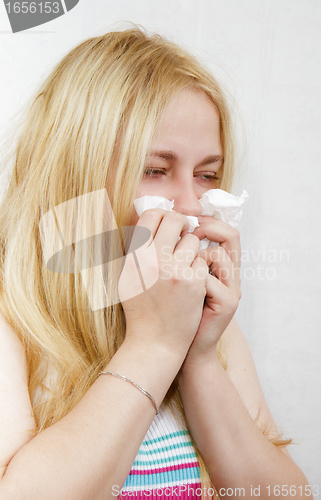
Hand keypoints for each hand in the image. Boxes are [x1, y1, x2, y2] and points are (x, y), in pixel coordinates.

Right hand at [118, 209, 208, 358]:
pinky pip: (202, 260)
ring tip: (187, 266)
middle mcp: (152, 259)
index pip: (150, 215)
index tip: (170, 224)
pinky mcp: (192, 282)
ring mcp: (173, 270)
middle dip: (183, 224)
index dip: (163, 215)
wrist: (154, 342)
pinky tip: (193, 284)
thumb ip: (137, 253)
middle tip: (186, 234)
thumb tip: (147, 226)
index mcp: (135, 256)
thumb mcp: (127, 278)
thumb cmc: (141, 311)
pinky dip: (200, 269)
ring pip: (192, 240)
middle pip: (174, 220)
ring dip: (192, 250)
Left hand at [183, 216, 241, 362]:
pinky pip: (206, 278)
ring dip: (192, 259)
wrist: (175, 345)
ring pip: (216, 254)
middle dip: (206, 229)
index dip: (209, 221)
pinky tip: (178, 295)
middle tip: (184, 234)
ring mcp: (233, 289)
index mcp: (221, 268)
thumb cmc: (172, 309)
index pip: (227, 232)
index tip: (187, 221)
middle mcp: (232, 276)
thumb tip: (165, 226)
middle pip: (231, 236)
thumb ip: (180, 255)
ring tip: (179, 274)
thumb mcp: (178, 277)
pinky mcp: (228, 303)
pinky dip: (188, 281)